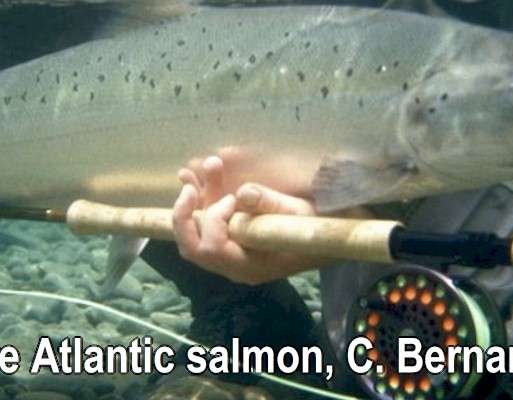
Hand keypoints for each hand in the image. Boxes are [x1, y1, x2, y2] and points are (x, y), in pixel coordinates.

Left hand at [171, 156, 329, 284]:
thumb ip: (269, 203)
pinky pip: (207, 226)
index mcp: (248, 266)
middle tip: (188, 189)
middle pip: (193, 248)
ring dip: (192, 202)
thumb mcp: (297, 214)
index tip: (233, 199)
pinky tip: (195, 178)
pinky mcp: (233, 240)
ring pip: (197, 233)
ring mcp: (231, 253)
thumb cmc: (315, 226)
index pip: (213, 248)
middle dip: (184, 216)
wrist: (328, 236)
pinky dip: (200, 203)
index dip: (214, 219)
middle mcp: (234, 265)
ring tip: (189, 173)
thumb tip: (243, 193)